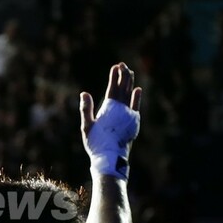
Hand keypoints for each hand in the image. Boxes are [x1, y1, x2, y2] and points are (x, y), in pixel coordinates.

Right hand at [79, 63, 141, 178]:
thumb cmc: (96, 143)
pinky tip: (138, 90)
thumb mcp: (86, 126)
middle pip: (123, 88)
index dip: (114, 77)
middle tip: (123, 65)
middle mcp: (121, 109)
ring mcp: (129, 115)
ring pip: (130, 95)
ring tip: (129, 73)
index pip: (113, 88)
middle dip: (123, 76)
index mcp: (109, 109)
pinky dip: (137, 98)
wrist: (111, 157)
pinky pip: (136, 106)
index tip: (115, 67)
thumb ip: (86, 109)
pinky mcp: (134, 122)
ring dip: (130, 83)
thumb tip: (84, 93)